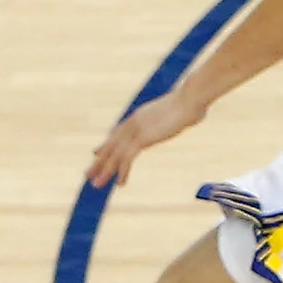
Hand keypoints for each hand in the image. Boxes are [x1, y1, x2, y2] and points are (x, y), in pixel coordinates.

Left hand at [86, 91, 205, 188]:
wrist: (191, 98)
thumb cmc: (193, 102)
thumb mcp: (181, 111)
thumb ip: (180, 116)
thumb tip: (194, 113)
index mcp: (139, 116)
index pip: (118, 132)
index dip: (107, 144)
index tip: (96, 153)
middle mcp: (134, 122)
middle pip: (111, 144)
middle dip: (99, 161)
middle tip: (88, 174)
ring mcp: (137, 130)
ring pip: (115, 154)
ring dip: (105, 171)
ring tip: (96, 185)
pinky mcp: (143, 139)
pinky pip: (128, 158)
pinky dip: (123, 171)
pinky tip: (120, 183)